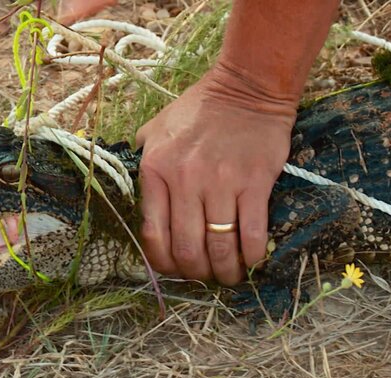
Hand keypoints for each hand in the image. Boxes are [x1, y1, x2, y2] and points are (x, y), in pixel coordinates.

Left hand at [136, 63, 295, 285]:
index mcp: (155, 170)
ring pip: (218, 247)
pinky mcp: (254, 183)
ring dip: (224, 271)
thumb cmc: (199, 110)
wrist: (246, 87)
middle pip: (186, 248)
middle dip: (195, 273)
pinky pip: (251, 233)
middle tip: (205, 276)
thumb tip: (136, 193)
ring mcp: (220, 183)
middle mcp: (184, 180)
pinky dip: (251, 256)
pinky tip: (252, 261)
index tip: (176, 270)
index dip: (164, 264)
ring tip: (229, 275)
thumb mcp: (155, 129)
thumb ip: (142, 160)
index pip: (153, 234)